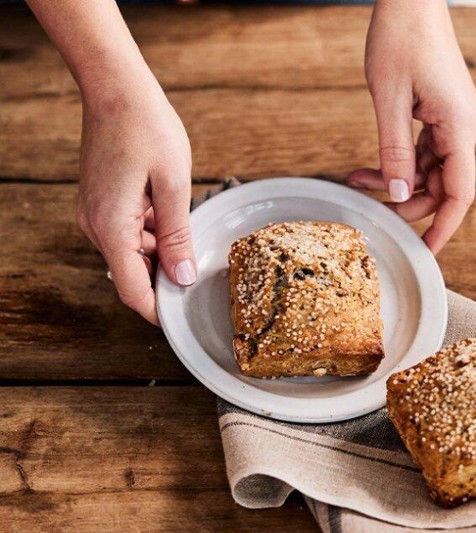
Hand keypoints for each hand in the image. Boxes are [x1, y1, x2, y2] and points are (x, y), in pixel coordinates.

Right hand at [76, 73, 194, 324]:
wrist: (116, 88)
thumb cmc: (146, 128)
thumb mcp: (174, 186)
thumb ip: (179, 236)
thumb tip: (182, 278)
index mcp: (113, 227)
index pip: (134, 292)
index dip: (160, 311)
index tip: (184, 320)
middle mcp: (96, 228)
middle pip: (135, 274)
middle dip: (167, 272)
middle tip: (199, 256)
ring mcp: (95, 216)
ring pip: (135, 254)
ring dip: (163, 248)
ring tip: (182, 214)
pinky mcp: (101, 206)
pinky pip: (130, 234)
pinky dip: (153, 231)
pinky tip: (168, 206)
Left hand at [348, 0, 475, 253]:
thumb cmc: (401, 36)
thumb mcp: (389, 100)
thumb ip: (394, 153)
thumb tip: (400, 196)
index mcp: (459, 126)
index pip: (460, 194)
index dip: (444, 228)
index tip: (426, 253)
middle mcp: (462, 128)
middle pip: (441, 187)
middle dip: (406, 205)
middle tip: (373, 212)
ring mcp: (452, 122)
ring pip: (428, 173)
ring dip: (394, 183)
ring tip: (356, 181)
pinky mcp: (439, 116)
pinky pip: (421, 153)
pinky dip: (396, 163)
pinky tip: (366, 168)